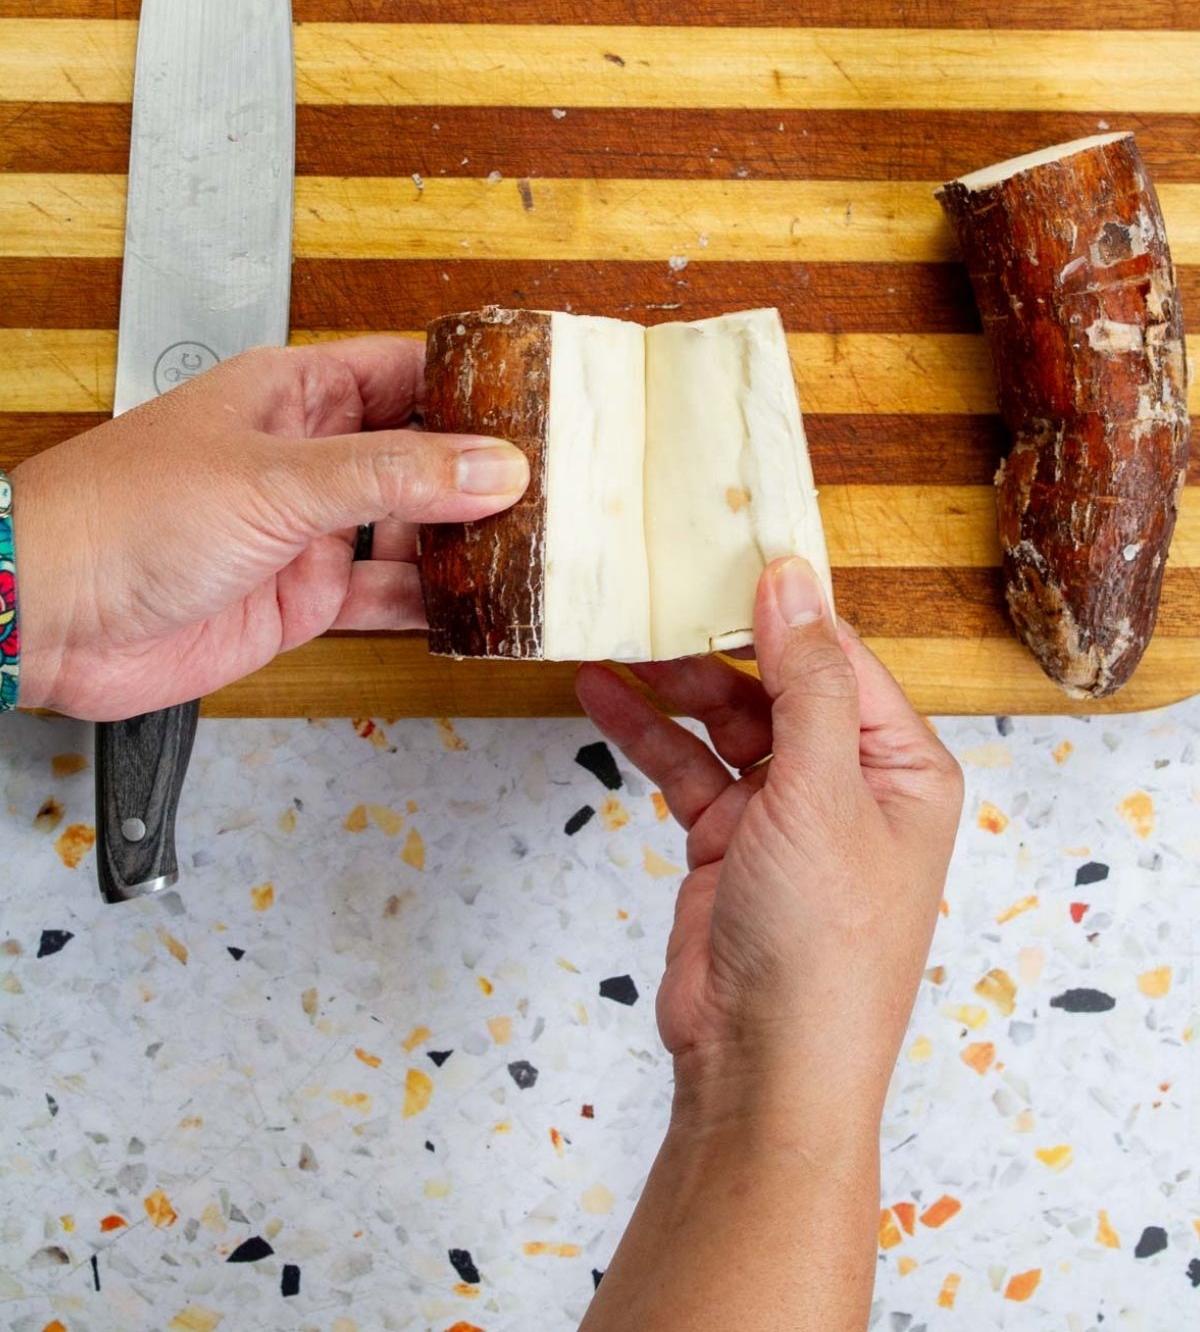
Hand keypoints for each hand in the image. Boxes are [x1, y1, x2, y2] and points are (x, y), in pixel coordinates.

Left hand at [12, 337, 528, 719]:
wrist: (48, 614)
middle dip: (485, 473)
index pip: (409, 373)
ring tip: (538, 550)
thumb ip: (392, 474)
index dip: (477, 386)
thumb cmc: (124, 515)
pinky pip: (385, 597)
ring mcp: (306, 532)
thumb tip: (491, 465)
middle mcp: (307, 458)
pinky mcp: (298, 599)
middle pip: (420, 455)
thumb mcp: (277, 480)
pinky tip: (476, 607)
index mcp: (297, 394)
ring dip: (465, 543)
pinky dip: (430, 605)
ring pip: (411, 530)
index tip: (547, 401)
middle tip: (565, 488)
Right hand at [577, 557, 962, 1123]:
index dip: (784, 606)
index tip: (727, 549)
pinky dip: (646, 731)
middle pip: (779, 680)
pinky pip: (687, 766)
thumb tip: (792, 581)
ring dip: (673, 682)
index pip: (840, 658)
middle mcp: (851, 782)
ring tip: (616, 634)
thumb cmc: (822, 948)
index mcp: (904, 766)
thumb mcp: (822, 795)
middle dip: (718, 640)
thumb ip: (805, 681)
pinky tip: (600, 692)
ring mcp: (787, 812)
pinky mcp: (730, 840)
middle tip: (657, 587)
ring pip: (726, 718)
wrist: (765, 1072)